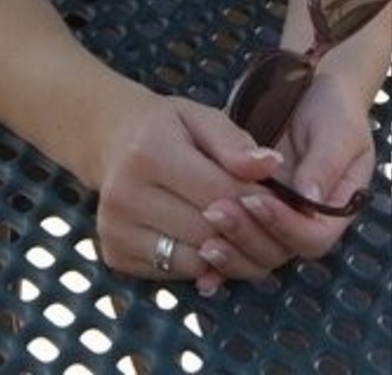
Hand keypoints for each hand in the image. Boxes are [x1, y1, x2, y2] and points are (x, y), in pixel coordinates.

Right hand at [91, 89, 296, 289]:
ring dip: (228, 254)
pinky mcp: (114, 254)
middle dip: (248, 231)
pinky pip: (176, 273)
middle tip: (268, 223)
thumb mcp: (200, 117)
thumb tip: (270, 166)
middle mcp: (124, 194)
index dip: (257, 202)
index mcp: (148, 151)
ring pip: (196, 261)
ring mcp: (114, 229)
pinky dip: (201, 264)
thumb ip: (235, 142)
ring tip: (241, 232)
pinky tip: (207, 240)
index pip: (218, 192)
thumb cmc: (166, 128)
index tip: (279, 202)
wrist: (113, 141)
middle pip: (208, 231)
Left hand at [195, 70, 375, 283]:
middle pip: (278, 251)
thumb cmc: (333, 110)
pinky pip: (237, 243)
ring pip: (255, 254)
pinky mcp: (253, 213)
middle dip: (247, 235)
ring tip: (204, 220)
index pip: (312, 238)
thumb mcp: (338, 131)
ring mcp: (277, 220)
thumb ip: (325, 163)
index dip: (283, 226)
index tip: (255, 200)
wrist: (310, 89)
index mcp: (333, 210)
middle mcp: (304, 223)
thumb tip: (309, 197)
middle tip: (216, 211)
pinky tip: (199, 265)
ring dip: (230, 247)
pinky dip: (219, 261)